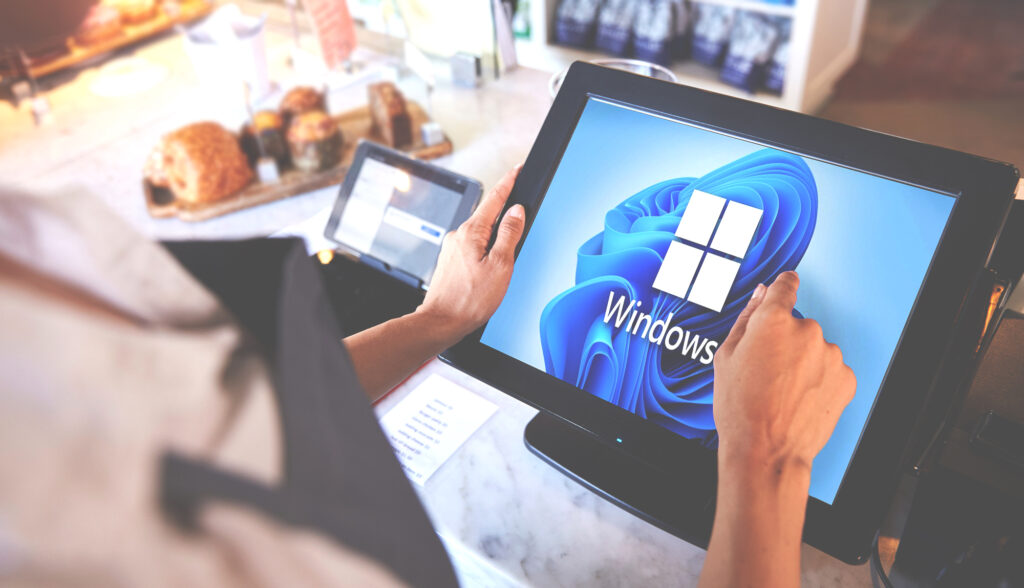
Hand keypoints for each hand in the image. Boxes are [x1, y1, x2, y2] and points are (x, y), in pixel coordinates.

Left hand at [417, 164, 525, 342]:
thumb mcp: (500, 265)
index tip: (518, 168)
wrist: (441, 322)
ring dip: (496, 238)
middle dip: (505, 214)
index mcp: (471, 232)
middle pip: (488, 215)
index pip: (494, 198)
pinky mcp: (451, 261)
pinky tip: (491, 267)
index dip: (509, 182)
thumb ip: (510, 234)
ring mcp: (452, 248)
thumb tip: (517, 211)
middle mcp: (458, 236)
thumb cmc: (470, 300)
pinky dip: (486, 250)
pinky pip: (473, 246)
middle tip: (522, 217)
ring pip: (481, 233)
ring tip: (506, 258)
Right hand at [713, 271, 855, 472]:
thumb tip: (761, 295)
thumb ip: (746, 318)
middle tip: (767, 371)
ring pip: (815, 349)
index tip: (786, 285)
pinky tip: (799, 399)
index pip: (786, 285)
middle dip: (785, 342)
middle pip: (797, 325)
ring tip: (782, 391)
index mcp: (773, 320)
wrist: (766, 451)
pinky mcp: (845, 378)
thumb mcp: (726, 357)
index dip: (784, 285)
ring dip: (804, 362)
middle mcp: (806, 331)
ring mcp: (830, 355)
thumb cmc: (740, 409)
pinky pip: (831, 370)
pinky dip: (819, 381)